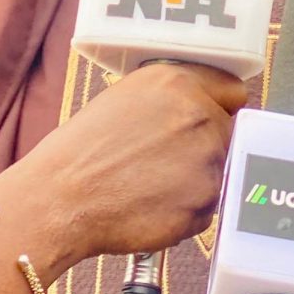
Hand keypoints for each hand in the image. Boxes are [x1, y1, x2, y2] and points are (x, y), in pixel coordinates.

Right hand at [5, 63, 247, 278]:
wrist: (60, 198)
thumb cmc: (83, 150)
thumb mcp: (126, 97)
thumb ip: (172, 97)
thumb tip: (204, 106)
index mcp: (179, 82)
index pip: (233, 91)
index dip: (221, 107)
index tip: (213, 120)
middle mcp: (200, 116)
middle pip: (226, 134)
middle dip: (203, 148)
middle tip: (163, 162)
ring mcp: (206, 162)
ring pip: (217, 172)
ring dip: (193, 181)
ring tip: (149, 185)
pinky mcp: (204, 204)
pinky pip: (206, 207)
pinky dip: (185, 212)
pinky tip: (150, 206)